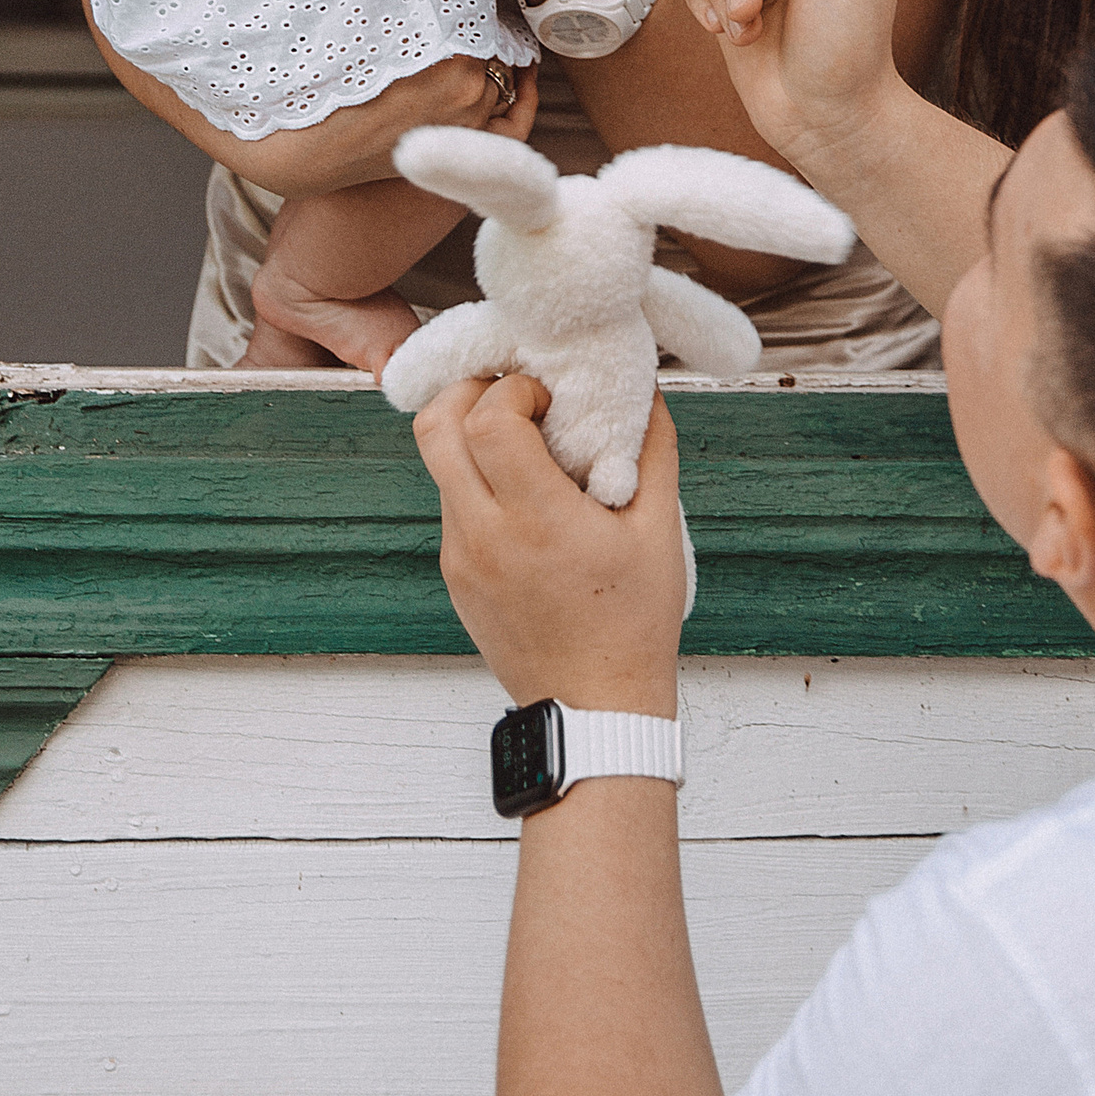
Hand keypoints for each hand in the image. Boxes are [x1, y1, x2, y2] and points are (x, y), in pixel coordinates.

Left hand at [420, 375, 686, 716]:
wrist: (595, 706)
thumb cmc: (632, 626)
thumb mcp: (660, 532)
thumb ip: (653, 450)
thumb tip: (644, 393)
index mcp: (537, 520)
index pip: (488, 421)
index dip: (513, 389)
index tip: (546, 397)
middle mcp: (485, 536)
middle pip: (434, 429)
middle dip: (468, 391)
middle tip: (511, 395)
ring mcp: (462, 558)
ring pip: (438, 466)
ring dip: (471, 437)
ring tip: (522, 443)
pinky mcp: (455, 577)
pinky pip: (451, 507)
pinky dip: (476, 481)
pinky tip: (521, 494)